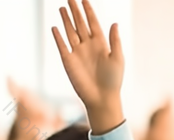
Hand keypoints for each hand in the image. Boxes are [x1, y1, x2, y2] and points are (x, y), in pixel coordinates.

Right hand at [52, 0, 124, 132]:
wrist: (102, 98)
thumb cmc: (113, 80)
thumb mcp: (118, 59)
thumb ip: (115, 41)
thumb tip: (115, 23)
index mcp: (101, 44)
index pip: (93, 23)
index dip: (88, 11)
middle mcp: (88, 46)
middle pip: (80, 24)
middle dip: (75, 11)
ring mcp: (77, 52)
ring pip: (70, 32)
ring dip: (66, 20)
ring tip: (63, 8)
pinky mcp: (68, 61)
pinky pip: (62, 45)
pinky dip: (58, 36)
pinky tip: (55, 27)